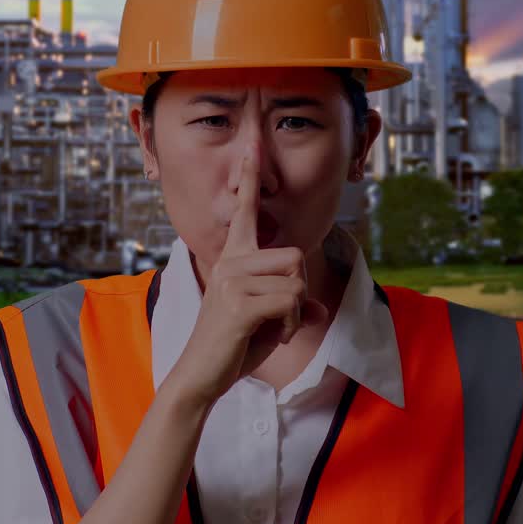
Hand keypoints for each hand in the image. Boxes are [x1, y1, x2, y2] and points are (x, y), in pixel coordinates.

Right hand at [164, 144, 327, 409]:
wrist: (202, 376)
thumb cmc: (233, 347)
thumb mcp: (272, 323)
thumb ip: (295, 308)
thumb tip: (320, 309)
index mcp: (234, 258)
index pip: (245, 211)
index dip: (249, 179)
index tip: (252, 147)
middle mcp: (231, 261)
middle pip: (295, 255)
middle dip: (299, 290)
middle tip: (280, 317)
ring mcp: (233, 279)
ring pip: (296, 279)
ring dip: (296, 311)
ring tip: (274, 327)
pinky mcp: (240, 302)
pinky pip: (291, 301)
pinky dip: (293, 324)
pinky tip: (275, 336)